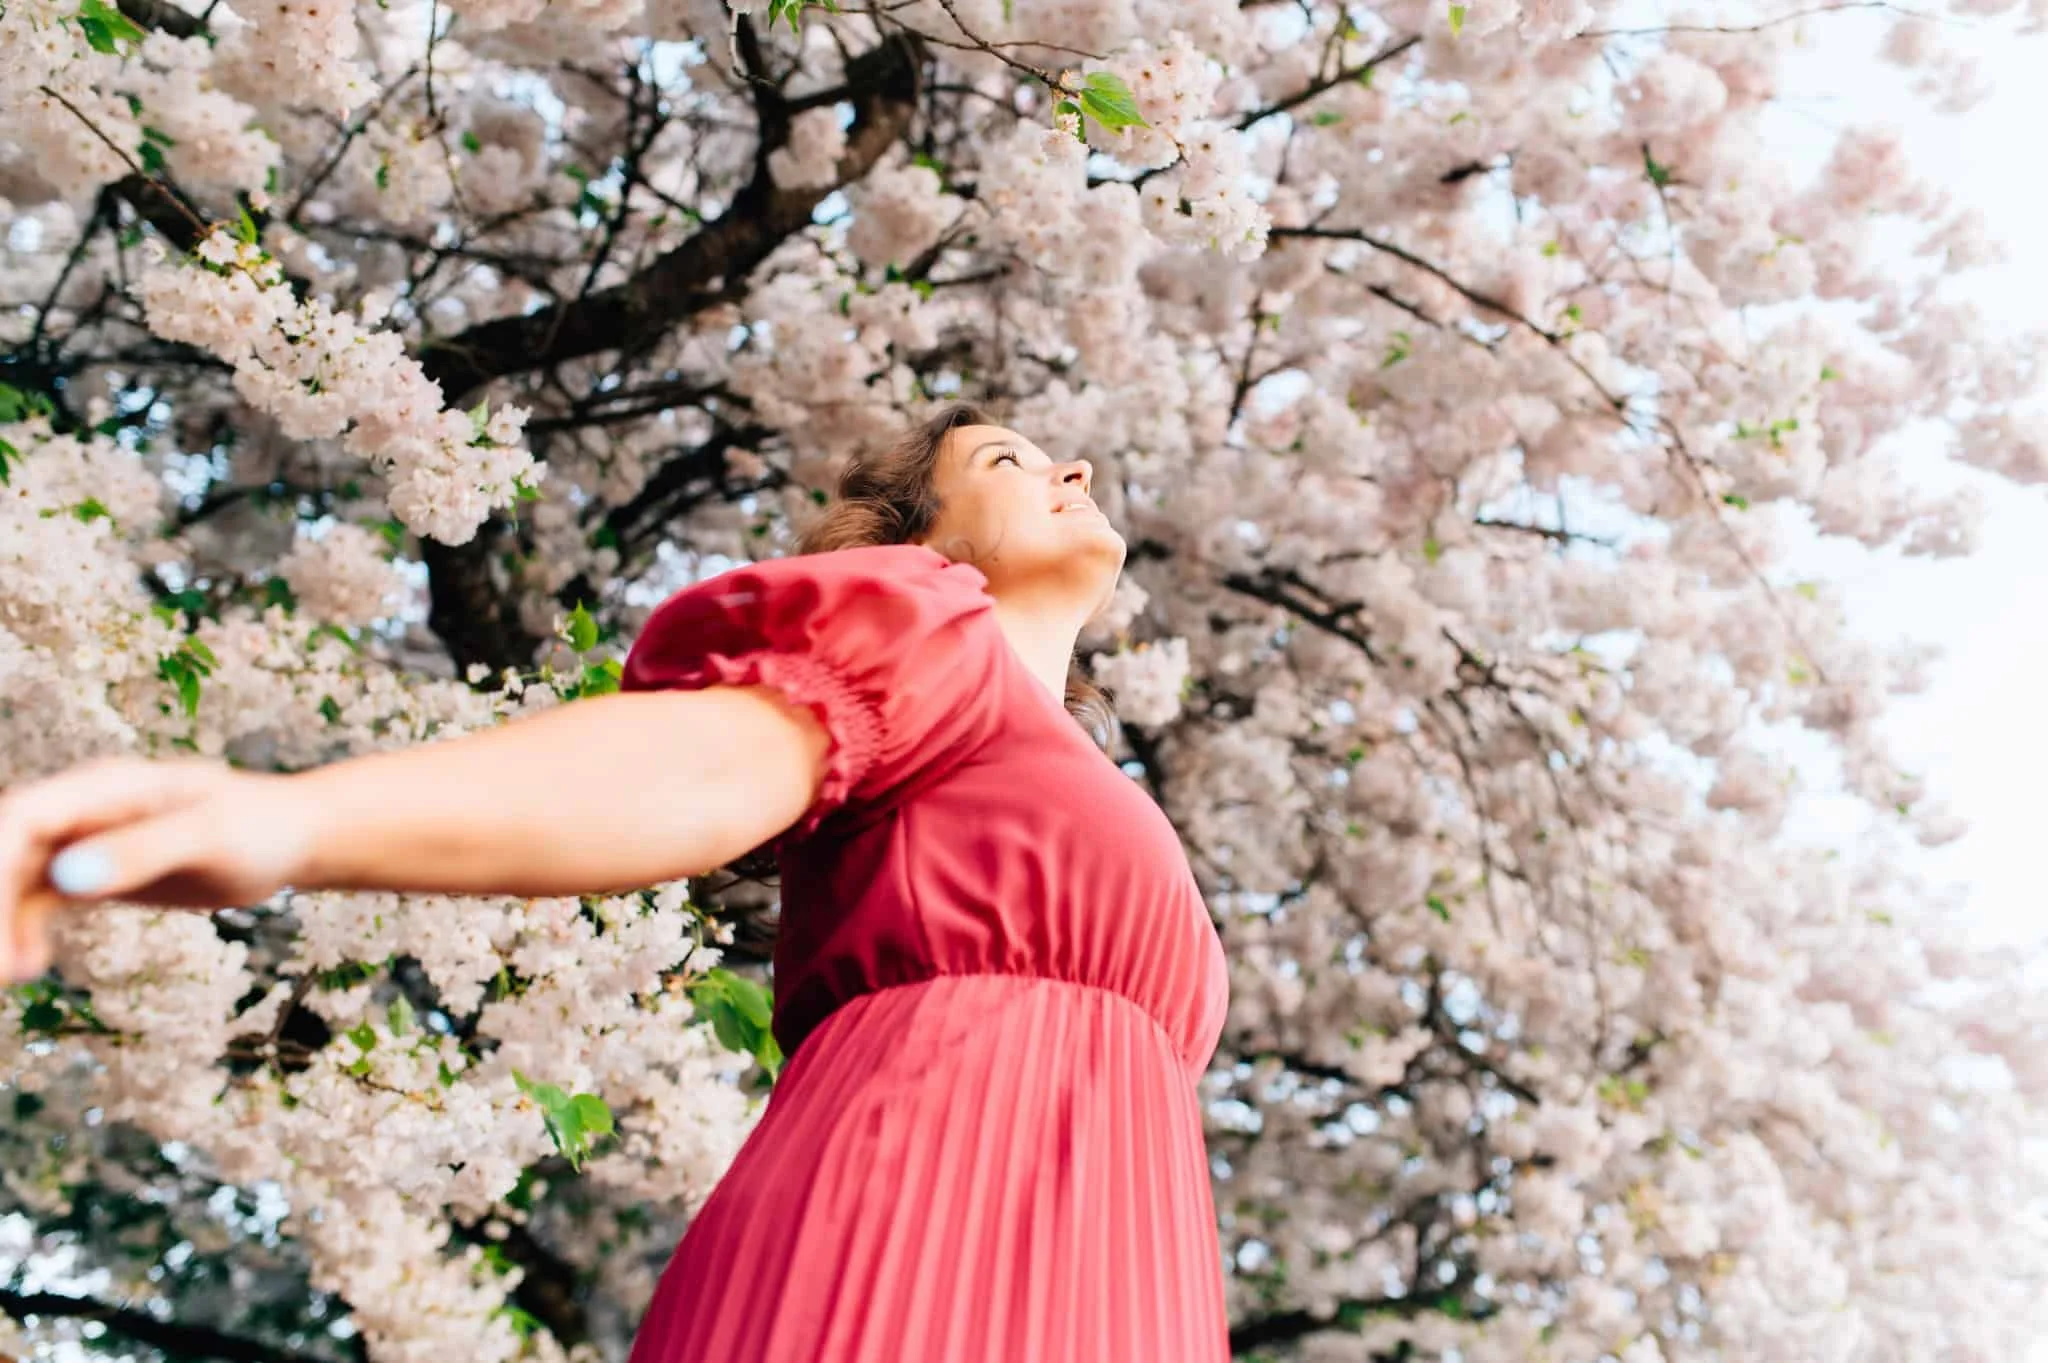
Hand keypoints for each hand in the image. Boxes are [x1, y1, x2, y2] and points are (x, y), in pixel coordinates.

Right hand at [0, 757, 316, 983]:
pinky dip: (24, 930)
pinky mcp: (99, 870)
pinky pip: (40, 899)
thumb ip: (142, 851)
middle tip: (0, 968)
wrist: (296, 836)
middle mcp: (85, 809)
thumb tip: (65, 877)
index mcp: (105, 787)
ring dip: (3, 923)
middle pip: (8, 853)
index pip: (22, 819)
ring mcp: (88, 839)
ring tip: (8, 974)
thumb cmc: (262, 825)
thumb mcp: (210, 836)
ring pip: (16, 879)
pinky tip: (28, 967)